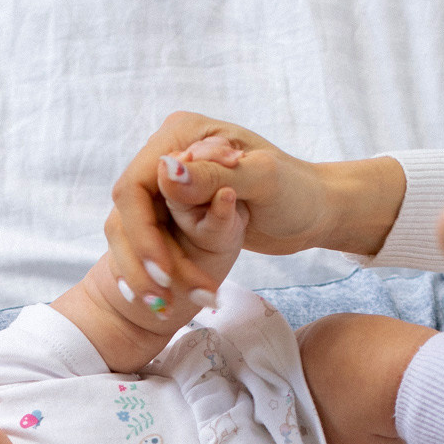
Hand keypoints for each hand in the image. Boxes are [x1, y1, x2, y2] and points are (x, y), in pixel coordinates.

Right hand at [103, 113, 406, 332]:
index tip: (162, 272)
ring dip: (148, 275)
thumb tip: (165, 171)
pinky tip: (164, 300)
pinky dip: (157, 273)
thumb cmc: (297, 190)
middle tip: (162, 302)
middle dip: (144, 261)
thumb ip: (211, 176)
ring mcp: (170, 186)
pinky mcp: (175, 211)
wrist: (314, 210)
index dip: (141, 233)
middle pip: (129, 214)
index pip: (135, 187)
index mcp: (181, 134)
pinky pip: (151, 244)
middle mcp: (169, 154)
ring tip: (166, 309)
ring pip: (135, 234)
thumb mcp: (260, 180)